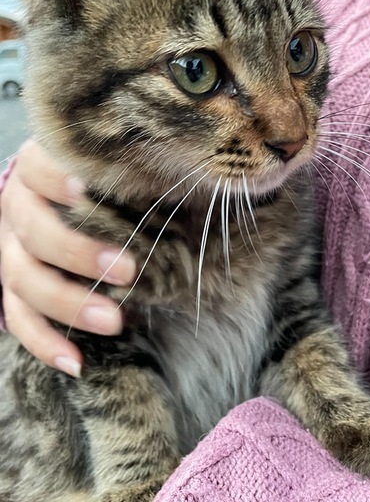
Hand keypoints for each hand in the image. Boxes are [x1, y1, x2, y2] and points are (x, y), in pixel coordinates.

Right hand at [0, 140, 135, 376]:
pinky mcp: (13, 290)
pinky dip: (45, 342)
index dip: (55, 178)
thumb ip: (137, 175)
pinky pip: (19, 320)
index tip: (87, 191)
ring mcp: (10, 252)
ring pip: (23, 281)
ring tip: (114, 321)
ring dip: (68, 304)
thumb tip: (192, 180)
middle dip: (78, 253)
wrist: (60, 209)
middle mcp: (17, 210)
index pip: (36, 166)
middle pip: (33, 231)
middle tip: (127, 269)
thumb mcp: (117, 176)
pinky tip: (76, 362)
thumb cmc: (105, 191)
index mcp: (38, 174)